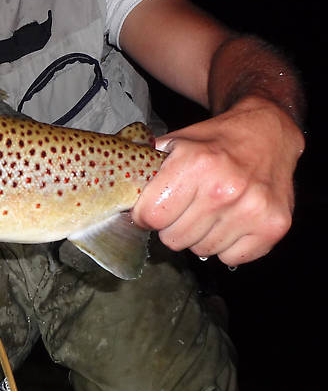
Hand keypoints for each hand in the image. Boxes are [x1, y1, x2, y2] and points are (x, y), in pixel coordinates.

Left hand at [132, 96, 304, 265]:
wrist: (266, 133)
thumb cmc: (214, 141)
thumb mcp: (175, 142)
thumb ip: (145, 166)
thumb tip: (117, 190)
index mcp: (194, 163)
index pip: (151, 217)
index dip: (145, 216)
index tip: (151, 210)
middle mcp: (224, 188)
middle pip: (173, 239)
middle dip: (171, 226)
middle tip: (183, 208)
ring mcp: (252, 209)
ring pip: (201, 250)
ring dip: (199, 236)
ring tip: (208, 211)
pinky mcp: (274, 226)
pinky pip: (231, 257)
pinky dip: (227, 245)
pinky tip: (229, 221)